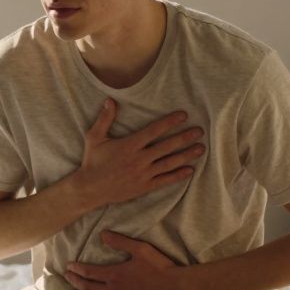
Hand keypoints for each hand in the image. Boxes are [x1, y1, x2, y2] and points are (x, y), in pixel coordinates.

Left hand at [64, 231, 185, 289]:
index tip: (69, 265)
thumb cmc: (159, 267)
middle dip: (75, 281)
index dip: (77, 269)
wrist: (175, 288)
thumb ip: (120, 242)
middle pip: (87, 287)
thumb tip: (102, 234)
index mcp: (115, 275)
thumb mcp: (140, 249)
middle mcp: (114, 289)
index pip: (89, 273)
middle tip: (66, 276)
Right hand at [75, 99, 204, 208]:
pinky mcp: (144, 187)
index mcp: (129, 145)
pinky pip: (165, 180)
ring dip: (186, 155)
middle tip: (200, 131)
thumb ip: (105, 119)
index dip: (170, 122)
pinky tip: (190, 170)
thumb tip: (110, 100)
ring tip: (200, 148)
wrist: (89, 189)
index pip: (154, 130)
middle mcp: (139, 159)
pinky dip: (178, 175)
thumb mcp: (94, 138)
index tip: (183, 115)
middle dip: (185, 137)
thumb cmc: (92, 161)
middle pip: (167, 146)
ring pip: (170, 163)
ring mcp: (143, 174)